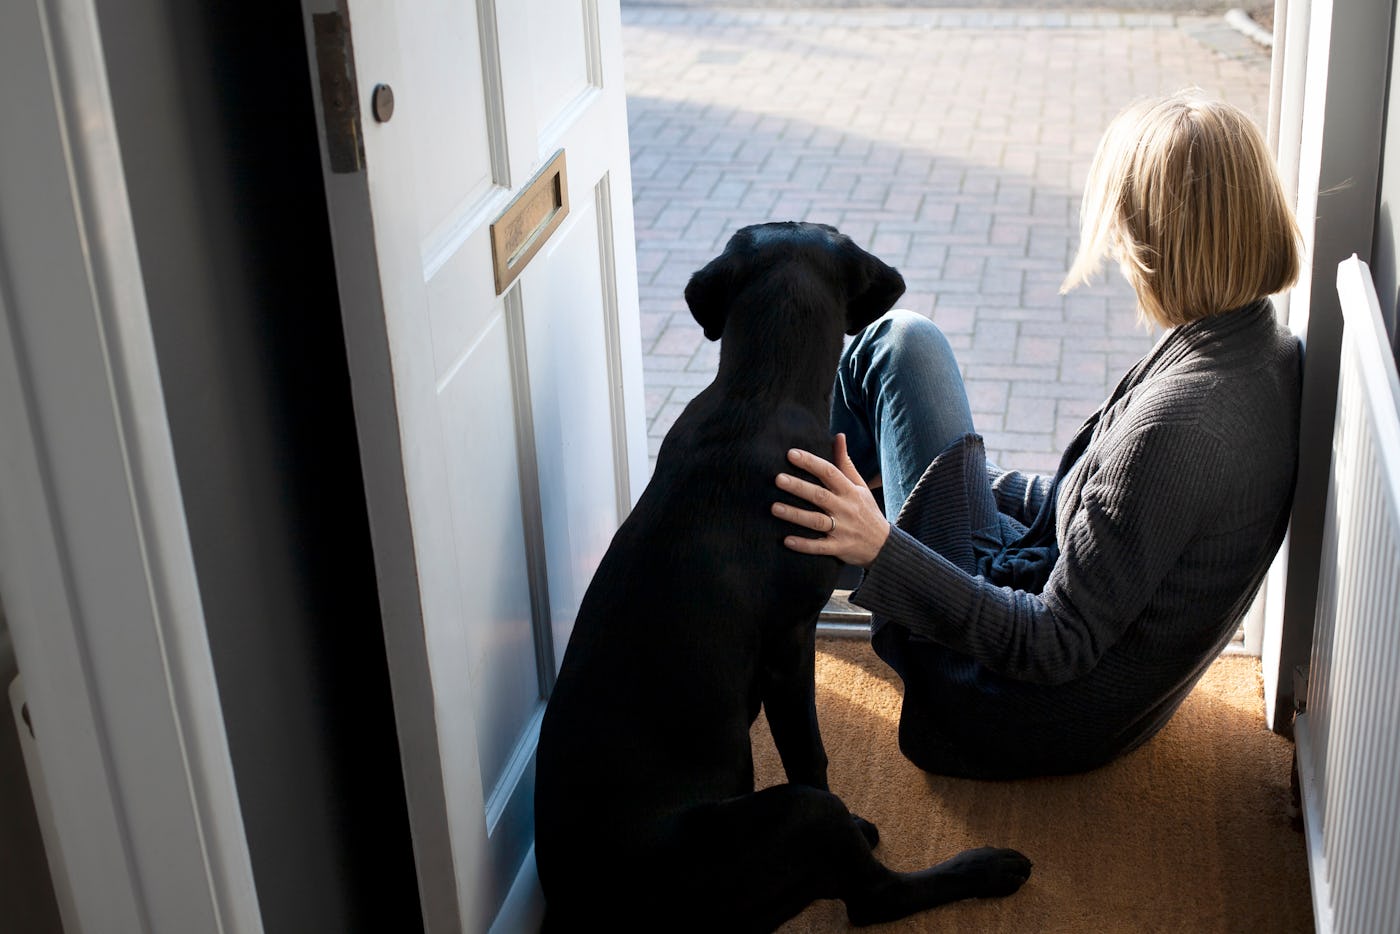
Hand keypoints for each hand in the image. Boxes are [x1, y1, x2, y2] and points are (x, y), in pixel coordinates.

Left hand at [772, 433, 891, 567]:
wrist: (884, 545)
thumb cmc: (867, 511)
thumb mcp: (860, 486)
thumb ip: (846, 463)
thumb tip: (838, 436)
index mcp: (850, 491)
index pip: (829, 472)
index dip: (811, 462)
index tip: (791, 454)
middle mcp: (846, 509)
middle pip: (819, 495)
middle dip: (798, 487)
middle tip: (778, 479)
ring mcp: (842, 529)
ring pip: (816, 521)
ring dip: (795, 515)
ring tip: (774, 507)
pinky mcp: (838, 548)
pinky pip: (819, 547)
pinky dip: (804, 544)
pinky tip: (786, 540)